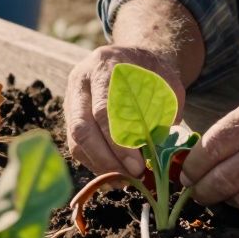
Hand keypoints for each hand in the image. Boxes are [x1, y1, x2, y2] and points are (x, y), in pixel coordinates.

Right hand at [65, 44, 187, 176]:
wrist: (135, 58)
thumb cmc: (154, 72)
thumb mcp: (168, 84)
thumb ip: (162, 113)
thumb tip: (153, 151)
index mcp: (104, 65)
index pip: (103, 110)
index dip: (119, 143)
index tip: (137, 165)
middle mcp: (81, 80)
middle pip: (82, 128)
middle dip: (107, 159)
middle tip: (131, 176)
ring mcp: (72, 97)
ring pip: (76, 140)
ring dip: (100, 165)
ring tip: (125, 179)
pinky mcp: (70, 115)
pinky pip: (76, 146)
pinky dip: (95, 163)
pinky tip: (115, 173)